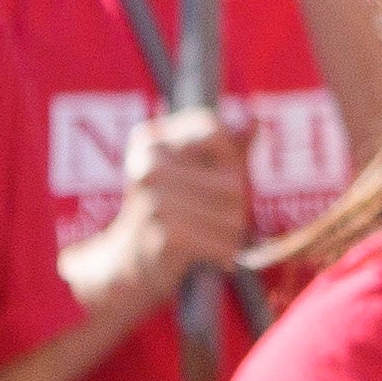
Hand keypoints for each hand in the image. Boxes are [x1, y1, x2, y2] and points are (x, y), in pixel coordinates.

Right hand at [67, 106, 252, 316]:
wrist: (128, 262)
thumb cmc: (173, 209)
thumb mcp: (197, 169)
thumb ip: (230, 145)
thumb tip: (253, 118)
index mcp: (150, 140)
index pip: (215, 131)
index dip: (228, 157)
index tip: (215, 174)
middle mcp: (148, 165)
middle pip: (232, 181)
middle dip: (235, 203)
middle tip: (210, 215)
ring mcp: (154, 200)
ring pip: (234, 214)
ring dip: (231, 232)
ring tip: (207, 235)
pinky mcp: (166, 234)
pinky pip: (224, 242)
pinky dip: (225, 253)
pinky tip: (209, 254)